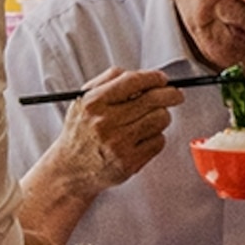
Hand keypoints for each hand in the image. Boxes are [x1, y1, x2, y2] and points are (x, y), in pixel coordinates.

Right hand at [46, 68, 184, 197]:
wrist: (69, 170)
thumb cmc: (80, 131)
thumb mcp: (83, 100)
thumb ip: (108, 80)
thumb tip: (142, 74)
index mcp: (93, 103)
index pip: (132, 81)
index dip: (154, 77)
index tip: (162, 79)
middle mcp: (105, 123)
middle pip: (152, 100)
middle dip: (170, 94)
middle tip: (175, 94)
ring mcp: (118, 144)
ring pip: (160, 120)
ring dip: (161, 116)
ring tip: (151, 118)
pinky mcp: (129, 163)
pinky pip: (159, 141)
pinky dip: (156, 137)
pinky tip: (143, 138)